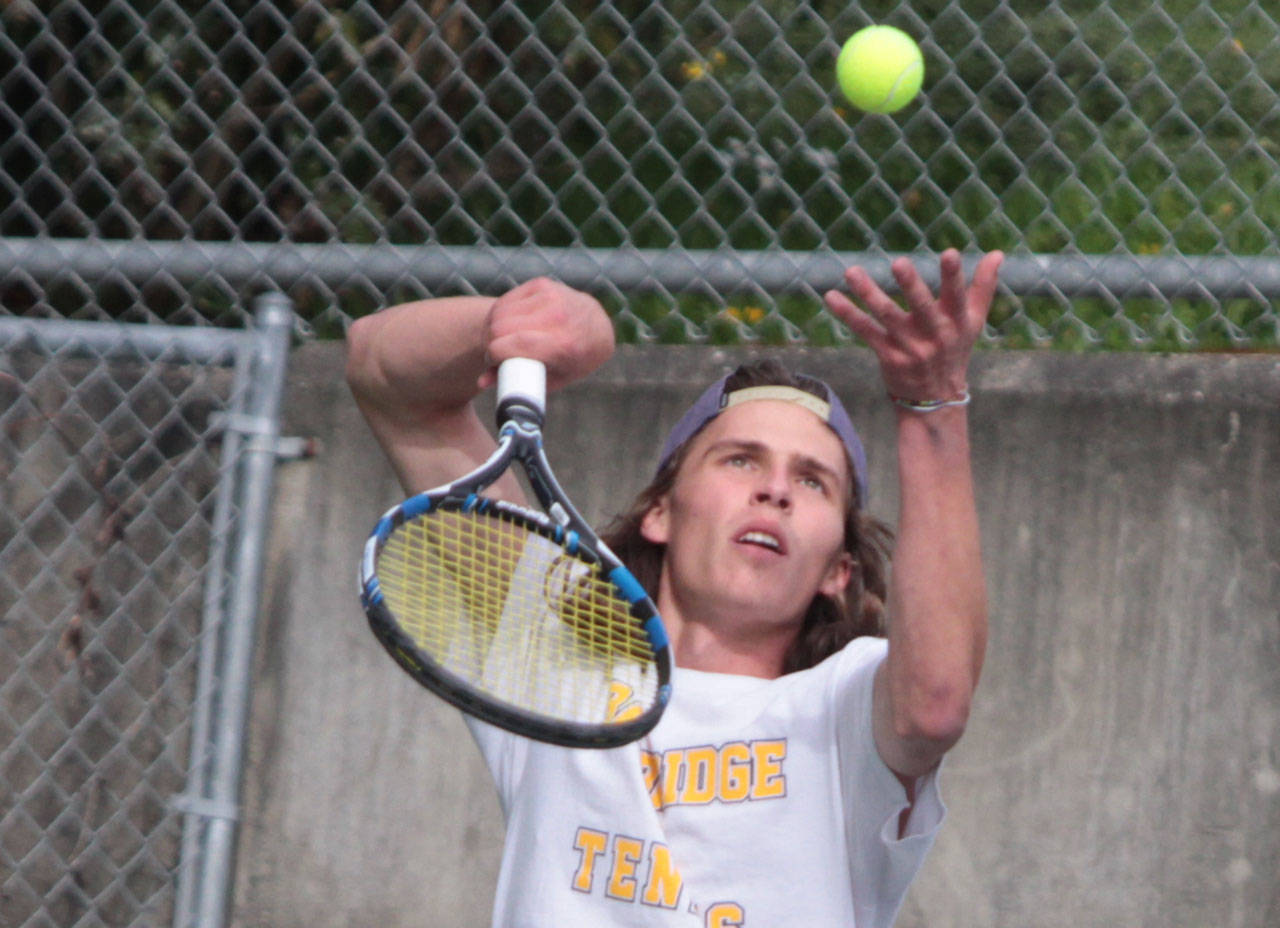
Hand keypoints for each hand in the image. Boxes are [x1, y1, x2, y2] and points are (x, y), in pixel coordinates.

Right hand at [477, 278, 615, 391]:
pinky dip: (500, 314)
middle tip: (495, 353)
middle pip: (499, 328)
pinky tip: (508, 324)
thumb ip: (518, 383)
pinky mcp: (542, 285)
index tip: (493, 363)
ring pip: (499, 313)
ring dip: (492, 328)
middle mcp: (558, 316)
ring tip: (501, 340)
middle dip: (490, 343)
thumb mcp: (553, 378)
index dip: (492, 356)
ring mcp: (551, 296)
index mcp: (563, 345)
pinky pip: (507, 301)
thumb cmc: (572, 360)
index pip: (509, 346)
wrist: (596, 326)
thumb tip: (481, 382)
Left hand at [823, 249, 1002, 404]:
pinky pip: (865, 331)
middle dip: (911, 285)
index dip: (953, 276)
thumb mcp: (974, 321)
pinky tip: (831, 296)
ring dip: (868, 293)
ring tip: (852, 271)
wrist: (936, 397)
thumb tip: (998, 253)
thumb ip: (984, 286)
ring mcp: (909, 346)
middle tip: (899, 263)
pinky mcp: (888, 355)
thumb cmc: (955, 348)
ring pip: (887, 316)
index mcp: (957, 322)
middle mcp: (934, 334)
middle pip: (922, 307)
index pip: (957, 296)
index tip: (950, 253)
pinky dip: (848, 314)